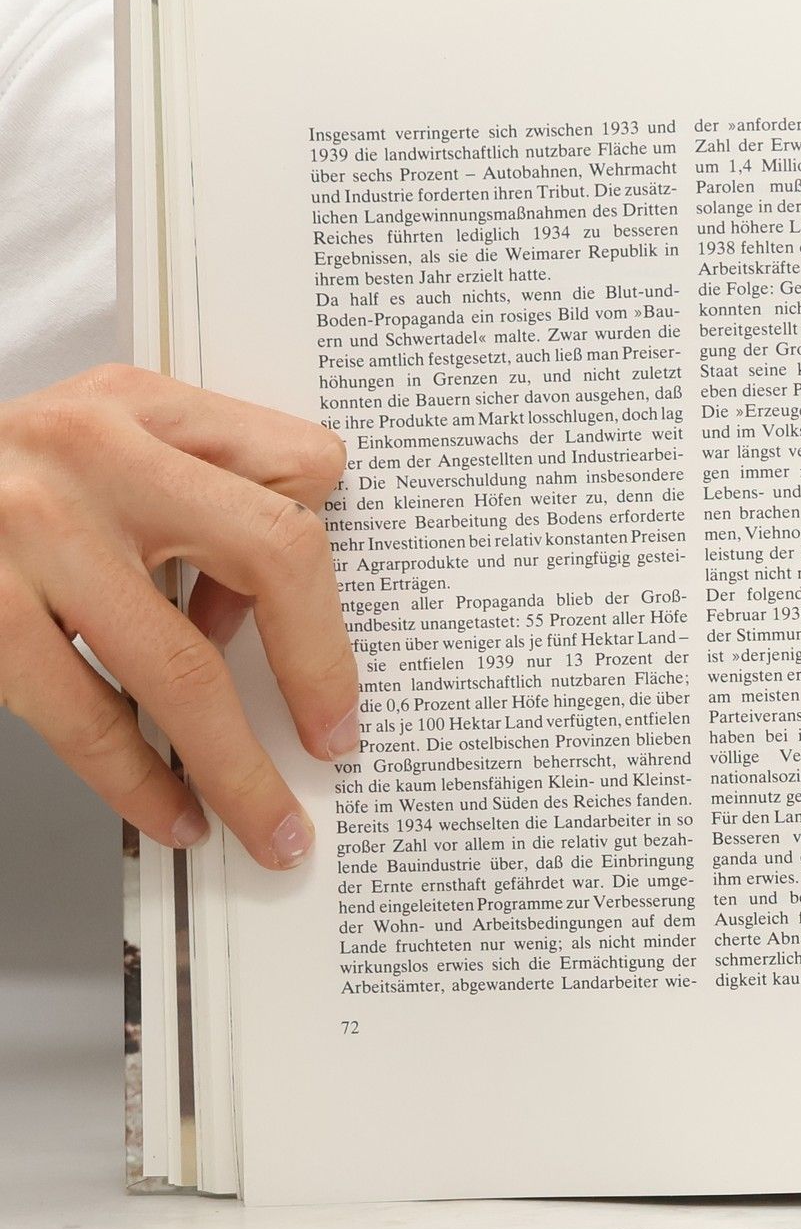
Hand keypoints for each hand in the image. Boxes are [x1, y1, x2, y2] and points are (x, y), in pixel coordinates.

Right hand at [0, 364, 356, 866]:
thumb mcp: (96, 444)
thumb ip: (193, 497)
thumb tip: (260, 615)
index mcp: (137, 406)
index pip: (299, 468)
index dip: (326, 547)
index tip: (342, 640)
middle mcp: (91, 456)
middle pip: (273, 555)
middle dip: (319, 670)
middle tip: (334, 741)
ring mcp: (31, 534)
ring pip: (182, 668)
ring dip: (237, 768)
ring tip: (267, 822)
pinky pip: (86, 717)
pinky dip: (139, 782)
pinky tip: (171, 810)